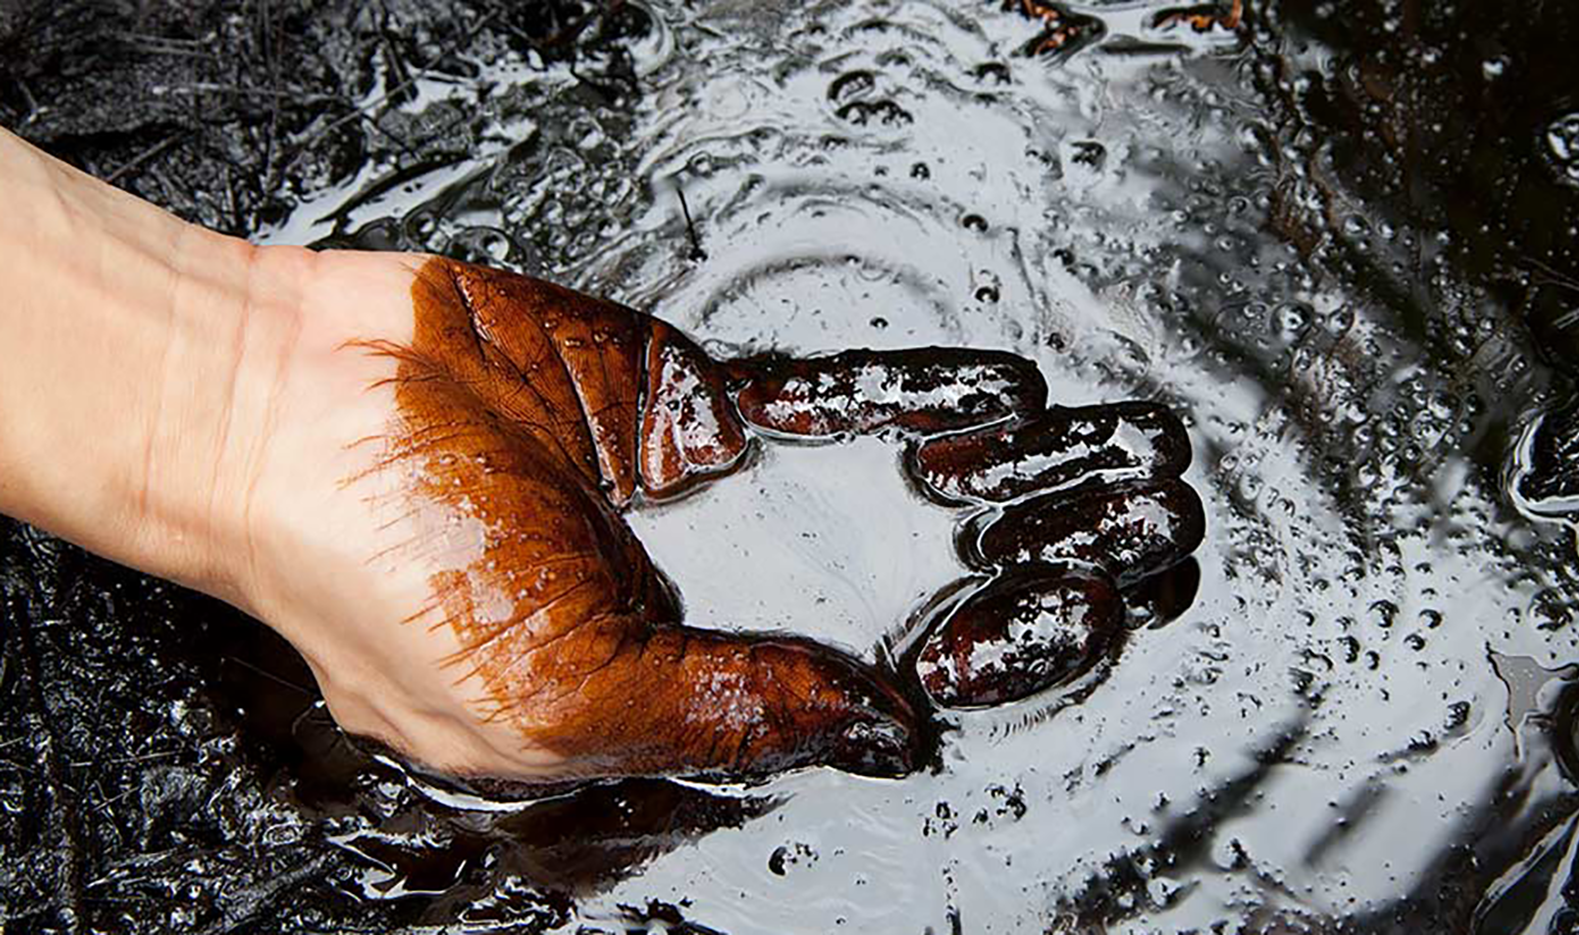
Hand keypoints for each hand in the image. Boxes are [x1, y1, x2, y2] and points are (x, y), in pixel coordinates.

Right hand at [229, 252, 1200, 781]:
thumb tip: (884, 732)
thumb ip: (727, 714)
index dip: (963, 696)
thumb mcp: (557, 703)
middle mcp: (702, 617)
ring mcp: (704, 509)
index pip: (851, 721)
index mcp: (664, 719)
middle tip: (1140, 569)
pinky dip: (914, 392)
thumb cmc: (378, 576)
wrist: (281, 401)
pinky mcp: (691, 406)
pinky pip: (825, 396)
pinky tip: (1010, 400)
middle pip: (894, 606)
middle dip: (1017, 592)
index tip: (1070, 651)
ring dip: (992, 497)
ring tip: (1114, 492)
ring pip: (882, 502)